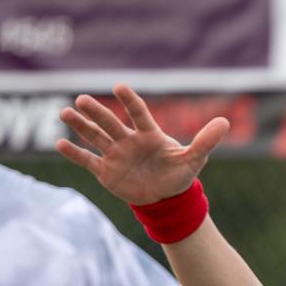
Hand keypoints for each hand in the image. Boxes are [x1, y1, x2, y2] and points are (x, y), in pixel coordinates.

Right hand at [55, 83, 229, 205]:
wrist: (166, 198)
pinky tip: (60, 143)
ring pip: (95, 137)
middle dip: (96, 112)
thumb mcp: (195, 159)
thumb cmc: (179, 174)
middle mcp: (128, 140)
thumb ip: (205, 141)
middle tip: (81, 100)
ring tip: (64, 112)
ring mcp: (115, 154)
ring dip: (80, 126)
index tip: (118, 87)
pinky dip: (75, 153)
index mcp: (149, 133)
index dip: (129, 101)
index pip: (137, 113)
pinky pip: (87, 160)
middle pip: (110, 123)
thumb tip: (225, 122)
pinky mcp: (106, 171)